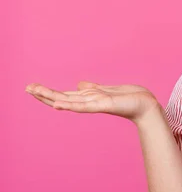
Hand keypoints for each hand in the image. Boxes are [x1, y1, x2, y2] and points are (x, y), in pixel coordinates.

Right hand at [25, 81, 160, 124]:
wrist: (145, 105)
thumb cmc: (129, 98)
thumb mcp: (107, 90)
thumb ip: (92, 88)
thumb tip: (79, 84)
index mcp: (88, 98)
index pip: (64, 95)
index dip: (48, 92)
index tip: (32, 87)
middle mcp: (89, 102)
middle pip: (62, 98)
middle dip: (44, 94)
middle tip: (26, 88)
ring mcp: (95, 104)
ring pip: (68, 101)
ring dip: (51, 97)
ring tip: (35, 92)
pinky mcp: (103, 106)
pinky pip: (84, 107)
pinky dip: (71, 105)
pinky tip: (58, 105)